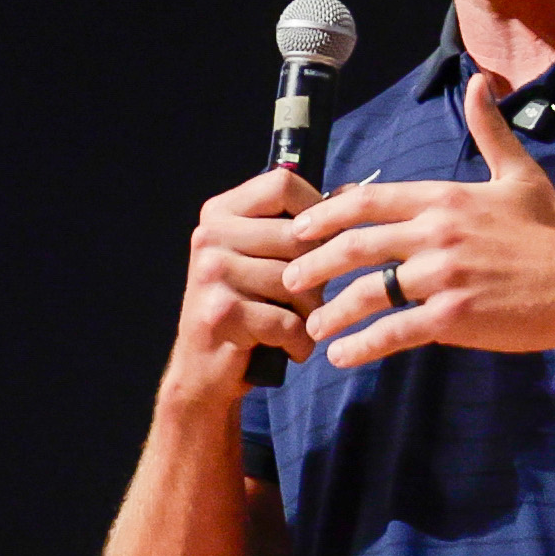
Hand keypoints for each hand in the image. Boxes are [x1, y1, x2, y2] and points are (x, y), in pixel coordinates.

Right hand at [165, 164, 317, 399]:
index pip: (282, 183)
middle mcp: (209, 235)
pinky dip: (297, 342)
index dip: (316, 208)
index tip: (324, 239)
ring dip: (309, 314)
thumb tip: (351, 193)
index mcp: (219, 213)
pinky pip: (288, 320)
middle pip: (298, 236)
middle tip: (308, 300)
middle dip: (317, 275)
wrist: (203, 372)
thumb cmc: (248, 310)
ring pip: (297, 282)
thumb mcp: (264, 258)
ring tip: (295, 326)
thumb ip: (297, 228)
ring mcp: (211, 272)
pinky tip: (286, 348)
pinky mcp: (220, 311)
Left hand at [286, 73, 554, 368]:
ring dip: (332, 311)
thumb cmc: (552, 232)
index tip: (298, 228)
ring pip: (368, 292)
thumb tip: (479, 82)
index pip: (368, 201)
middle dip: (314, 262)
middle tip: (288, 278)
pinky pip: (395, 332)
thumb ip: (489, 131)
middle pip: (355, 245)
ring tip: (311, 325)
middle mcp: (437, 233)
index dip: (326, 214)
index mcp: (444, 198)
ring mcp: (444, 276)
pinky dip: (363, 346)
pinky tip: (342, 355)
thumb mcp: (519, 174)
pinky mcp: (455, 317)